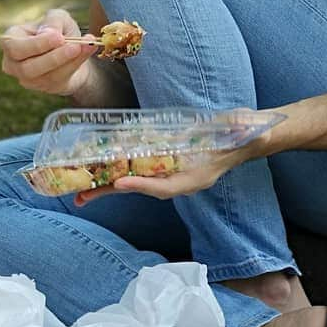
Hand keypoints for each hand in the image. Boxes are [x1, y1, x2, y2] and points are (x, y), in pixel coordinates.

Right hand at [0, 9, 98, 96]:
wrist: (70, 50)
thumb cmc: (57, 31)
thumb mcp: (57, 18)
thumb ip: (53, 21)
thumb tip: (51, 33)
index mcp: (9, 41)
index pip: (15, 48)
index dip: (36, 45)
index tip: (58, 37)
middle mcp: (13, 63)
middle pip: (27, 68)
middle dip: (53, 58)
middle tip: (74, 46)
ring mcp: (28, 79)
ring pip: (46, 76)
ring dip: (68, 62)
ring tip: (85, 46)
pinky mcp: (45, 88)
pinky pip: (61, 79)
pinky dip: (76, 64)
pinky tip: (88, 50)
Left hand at [71, 144, 253, 205]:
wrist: (246, 133)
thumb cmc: (243, 136)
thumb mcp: (243, 133)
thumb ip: (238, 132)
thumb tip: (235, 129)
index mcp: (194, 178)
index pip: (164, 187)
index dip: (142, 186)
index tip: (119, 183)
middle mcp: (178, 177)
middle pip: (139, 186)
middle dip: (110, 190)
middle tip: (81, 197)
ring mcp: (170, 168)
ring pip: (134, 178)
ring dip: (107, 181)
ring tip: (81, 188)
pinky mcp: (163, 156)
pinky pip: (137, 165)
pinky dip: (118, 166)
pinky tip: (100, 164)